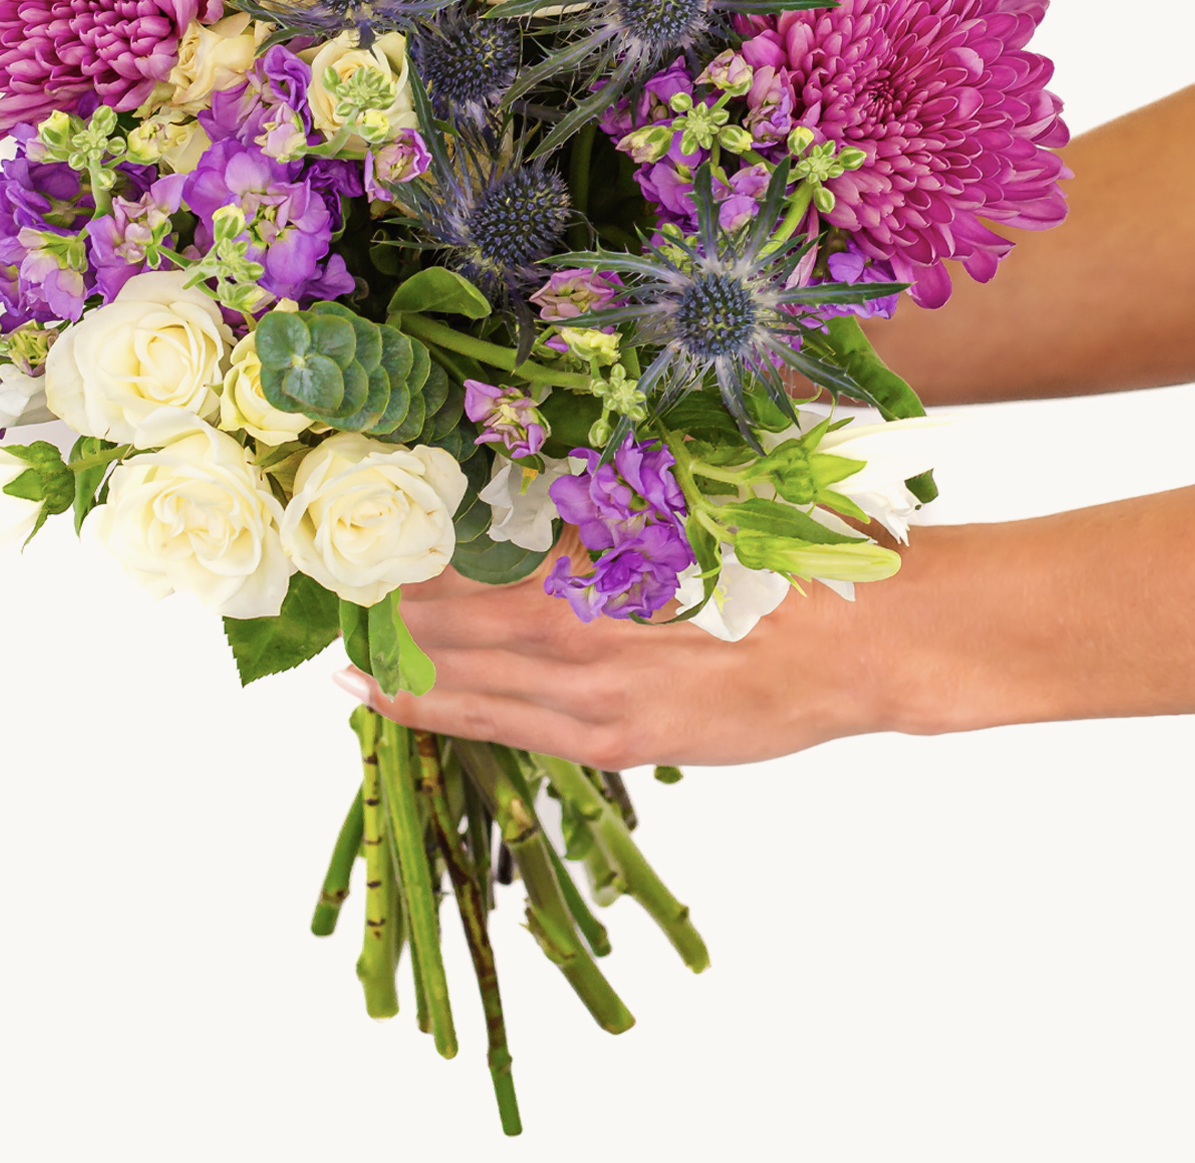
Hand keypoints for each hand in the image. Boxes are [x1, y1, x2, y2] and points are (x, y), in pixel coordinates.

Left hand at [337, 481, 1194, 766]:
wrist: (869, 642)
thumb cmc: (785, 547)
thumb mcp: (690, 488)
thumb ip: (598, 483)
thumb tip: (517, 454)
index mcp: (592, 565)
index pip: (459, 561)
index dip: (395, 548)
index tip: (347, 519)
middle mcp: (577, 641)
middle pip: (444, 624)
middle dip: (379, 602)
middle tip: (325, 578)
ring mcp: (591, 701)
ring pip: (460, 683)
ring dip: (395, 658)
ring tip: (338, 637)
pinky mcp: (615, 740)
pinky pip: (502, 731)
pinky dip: (436, 712)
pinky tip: (388, 700)